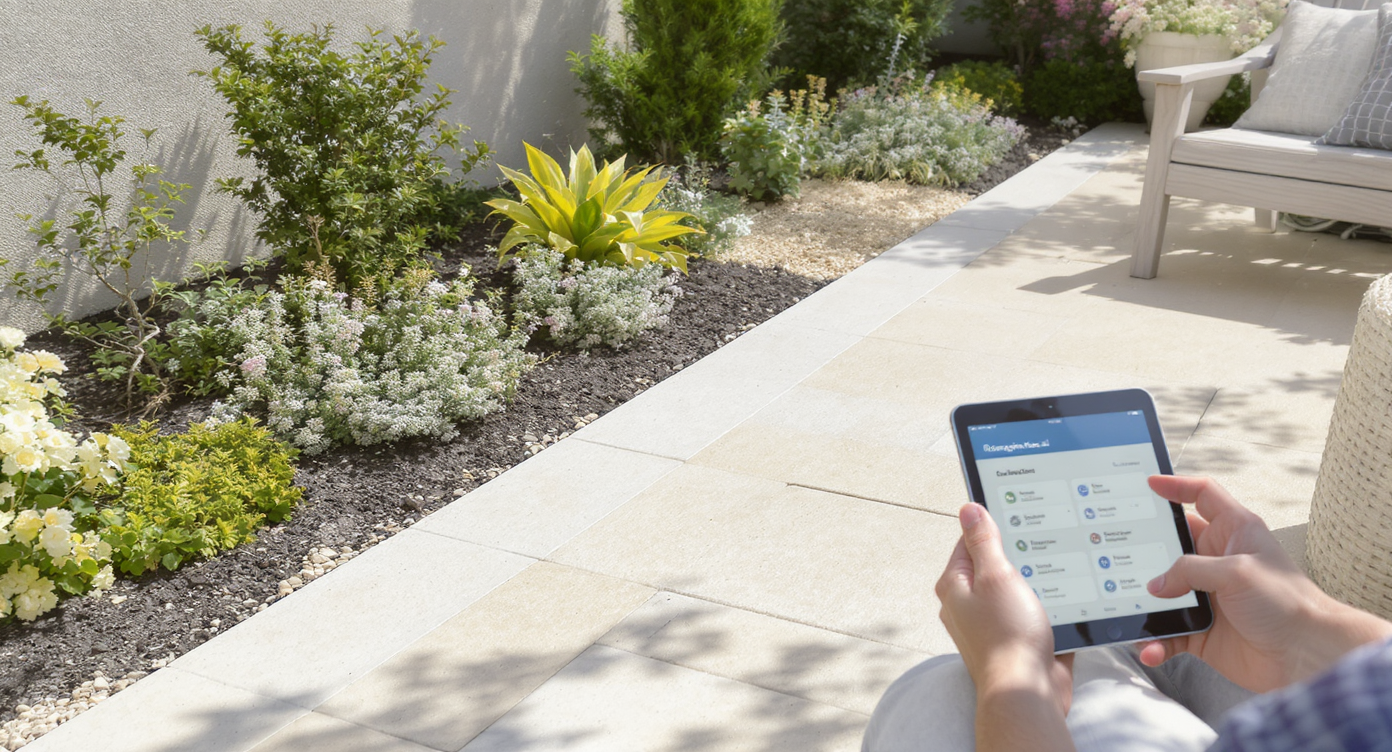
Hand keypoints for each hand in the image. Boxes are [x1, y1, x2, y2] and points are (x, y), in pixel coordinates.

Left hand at [936, 503, 1074, 717]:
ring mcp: (992, 624)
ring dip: (1037, 583)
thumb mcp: (996, 576)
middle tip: (1042, 547)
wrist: (1026, 691)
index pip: (969, 542)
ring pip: (1018, 590)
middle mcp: (968, 605)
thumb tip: (969, 509)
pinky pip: (1032, 613)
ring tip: (1056, 575)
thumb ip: (984, 542)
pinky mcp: (1015, 640)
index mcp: (955, 585)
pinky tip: (1065, 600)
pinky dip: (1047, 607)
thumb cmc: (1007, 635)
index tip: (1018, 518)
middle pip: (995, 565)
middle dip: (1020, 557)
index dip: (994, 527)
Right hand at [1138, 475, 1391, 691]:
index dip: (1176, 486)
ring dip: (1145, 602)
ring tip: (1126, 607)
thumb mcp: (1236, 572)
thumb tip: (1156, 585)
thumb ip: (1189, 570)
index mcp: (1234, 532)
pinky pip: (1169, 632)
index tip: (1148, 484)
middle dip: (1144, 550)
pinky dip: (1156, 640)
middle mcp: (1218, 561)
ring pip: (1163, 592)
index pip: (1202, 496)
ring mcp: (1208, 596)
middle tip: (1117, 550)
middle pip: (1170, 545)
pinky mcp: (1202, 630)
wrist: (1308, 655)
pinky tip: (1150, 647)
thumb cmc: (1288, 604)